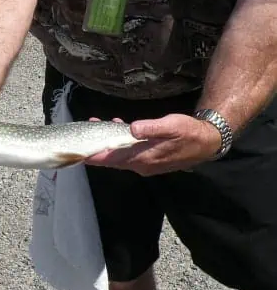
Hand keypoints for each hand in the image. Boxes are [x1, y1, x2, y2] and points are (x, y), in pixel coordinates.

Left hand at [85, 114, 221, 175]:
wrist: (208, 142)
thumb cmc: (189, 133)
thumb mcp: (171, 126)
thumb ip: (150, 128)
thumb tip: (131, 128)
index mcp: (144, 158)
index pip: (113, 159)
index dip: (96, 156)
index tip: (80, 153)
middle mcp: (141, 165)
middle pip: (112, 159)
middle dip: (97, 147)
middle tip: (86, 130)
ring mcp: (145, 164)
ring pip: (120, 155)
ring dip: (108, 143)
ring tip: (97, 124)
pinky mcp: (149, 159)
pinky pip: (128, 153)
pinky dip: (120, 142)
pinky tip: (118, 126)